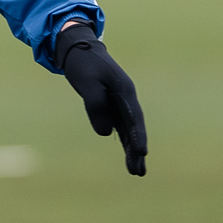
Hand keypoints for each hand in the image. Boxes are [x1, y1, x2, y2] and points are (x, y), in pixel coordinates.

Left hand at [54, 23, 147, 175]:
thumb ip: (96, 106)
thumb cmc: (83, 65)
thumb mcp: (87, 83)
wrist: (80, 50)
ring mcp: (121, 103)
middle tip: (139, 172)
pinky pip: (121, 128)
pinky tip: (128, 156)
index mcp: (124, 91)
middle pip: (134, 128)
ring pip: (129, 131)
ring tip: (137, 172)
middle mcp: (126, 98)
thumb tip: (105, 133)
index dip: (138, 136)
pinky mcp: (112, 106)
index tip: (142, 152)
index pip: (133, 118)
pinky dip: (125, 142)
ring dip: (132, 150)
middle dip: (137, 151)